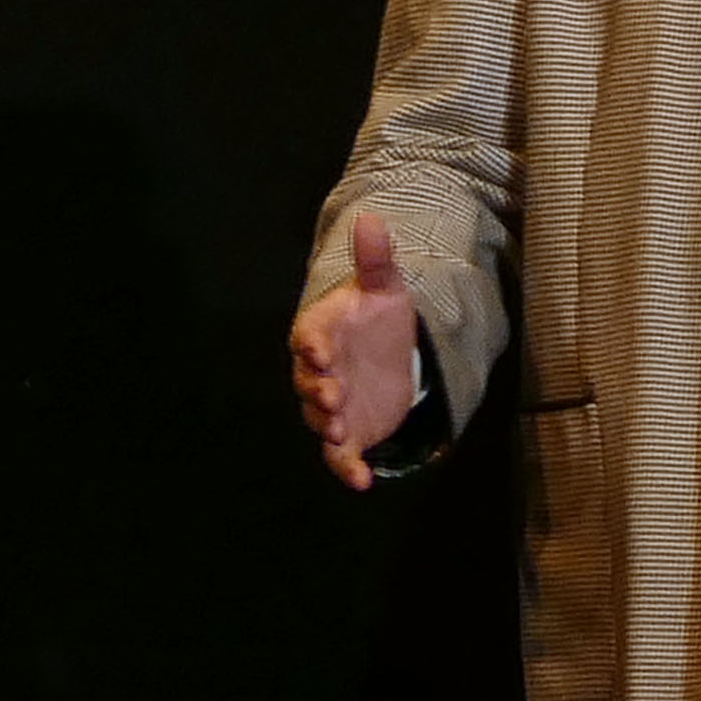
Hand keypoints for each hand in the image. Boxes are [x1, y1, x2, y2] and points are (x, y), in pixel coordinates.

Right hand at [288, 212, 426, 491]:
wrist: (392, 356)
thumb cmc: (380, 318)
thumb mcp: (386, 289)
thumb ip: (376, 260)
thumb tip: (373, 218)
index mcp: (322, 333)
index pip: (308, 337)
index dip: (311, 345)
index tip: (319, 351)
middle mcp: (320, 372)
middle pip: (309, 383)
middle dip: (318, 391)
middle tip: (333, 397)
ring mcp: (331, 405)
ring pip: (319, 420)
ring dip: (327, 429)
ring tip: (339, 434)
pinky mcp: (348, 433)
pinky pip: (340, 455)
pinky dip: (347, 469)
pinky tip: (362, 482)